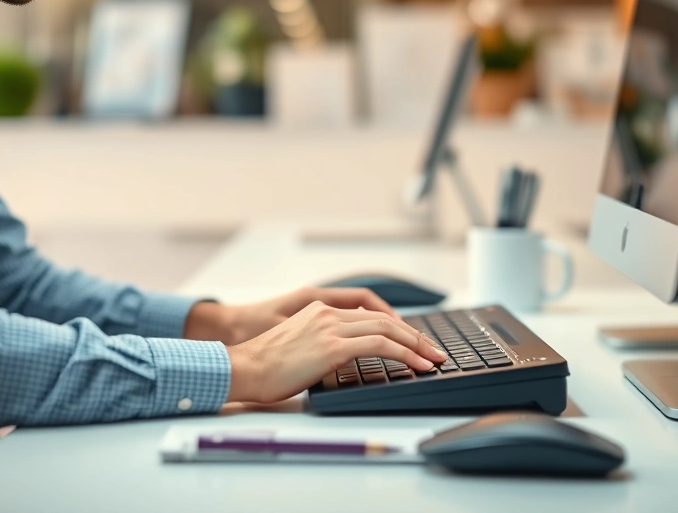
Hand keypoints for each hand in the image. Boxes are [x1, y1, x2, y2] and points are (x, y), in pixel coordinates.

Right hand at [224, 301, 446, 403]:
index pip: (370, 314)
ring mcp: (331, 328)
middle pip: (385, 320)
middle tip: (434, 351)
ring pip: (388, 330)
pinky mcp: (333, 346)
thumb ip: (322, 344)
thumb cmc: (264, 366)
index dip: (397, 327)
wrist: (244, 368)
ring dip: (417, 345)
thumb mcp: (297, 346)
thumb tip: (343, 360)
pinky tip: (419, 365)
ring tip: (434, 359)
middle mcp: (328, 313)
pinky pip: (381, 346)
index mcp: (319, 310)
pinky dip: (406, 355)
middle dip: (415, 336)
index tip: (413, 341)